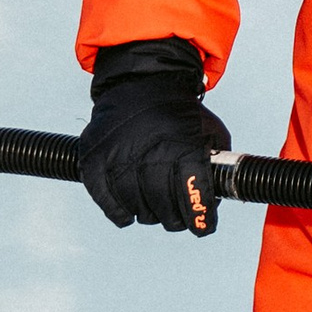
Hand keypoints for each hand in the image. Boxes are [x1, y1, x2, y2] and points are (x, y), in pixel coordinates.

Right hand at [80, 40, 230, 232]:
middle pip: (164, 207)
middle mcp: (149, 153)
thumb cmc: (178, 112)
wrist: (138, 83)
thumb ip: (217, 163)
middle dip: (175, 220)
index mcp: (181, 146)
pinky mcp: (94, 161)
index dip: (200, 219)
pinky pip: (107, 202)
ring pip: (136, 208)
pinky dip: (120, 213)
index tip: (202, 228)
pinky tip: (129, 213)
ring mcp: (118, 158)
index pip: (193, 195)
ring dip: (148, 215)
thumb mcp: (209, 129)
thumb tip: (216, 200)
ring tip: (154, 209)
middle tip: (177, 219)